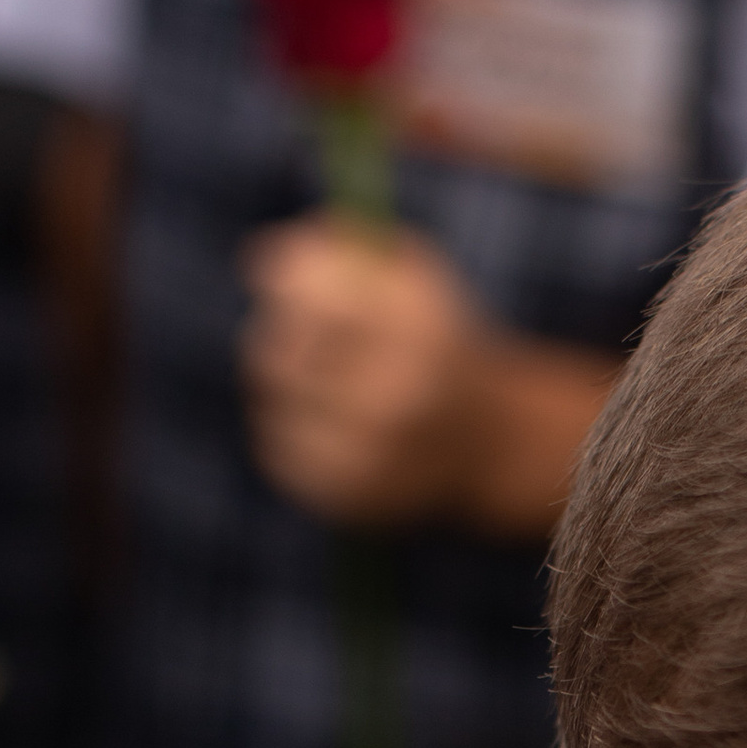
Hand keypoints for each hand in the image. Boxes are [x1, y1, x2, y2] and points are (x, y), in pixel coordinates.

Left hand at [238, 213, 617, 534]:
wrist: (487, 443)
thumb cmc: (434, 342)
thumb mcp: (412, 278)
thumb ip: (345, 251)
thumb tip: (259, 261)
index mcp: (418, 334)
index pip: (308, 294)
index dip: (283, 281)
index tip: (277, 279)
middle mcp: (396, 398)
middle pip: (276, 351)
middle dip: (279, 335)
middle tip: (294, 335)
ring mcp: (369, 456)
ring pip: (270, 401)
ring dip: (278, 383)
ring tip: (313, 379)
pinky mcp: (346, 496)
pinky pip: (274, 448)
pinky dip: (284, 427)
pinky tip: (319, 421)